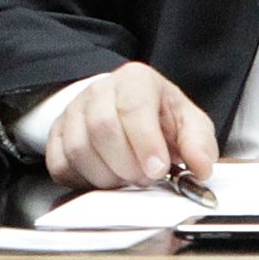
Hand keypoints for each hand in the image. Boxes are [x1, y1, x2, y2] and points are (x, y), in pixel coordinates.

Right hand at [44, 62, 218, 188]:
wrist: (130, 112)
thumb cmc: (160, 118)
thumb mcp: (189, 124)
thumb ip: (199, 143)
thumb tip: (201, 167)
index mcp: (136, 80)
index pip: (133, 106)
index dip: (145, 142)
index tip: (158, 169)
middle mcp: (100, 90)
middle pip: (102, 128)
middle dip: (127, 164)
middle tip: (144, 178)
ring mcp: (74, 110)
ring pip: (79, 149)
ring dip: (106, 176)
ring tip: (125, 178)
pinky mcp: (57, 134)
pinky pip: (58, 163)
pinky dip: (81, 179)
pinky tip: (102, 177)